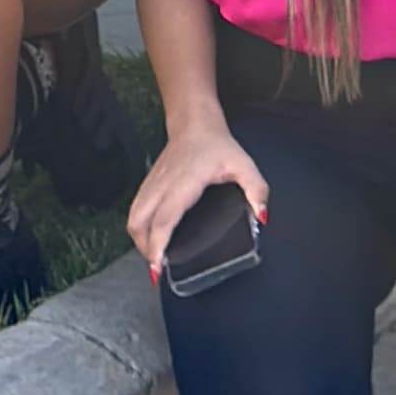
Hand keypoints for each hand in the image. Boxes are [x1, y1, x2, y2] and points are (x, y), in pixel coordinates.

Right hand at [128, 117, 267, 277]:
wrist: (194, 124)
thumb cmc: (217, 146)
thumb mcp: (244, 165)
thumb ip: (256, 190)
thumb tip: (261, 216)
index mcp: (184, 183)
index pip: (165, 218)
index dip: (158, 243)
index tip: (157, 265)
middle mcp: (163, 185)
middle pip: (140, 222)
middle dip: (145, 250)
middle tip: (158, 270)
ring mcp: (152, 184)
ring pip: (133, 217)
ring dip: (139, 241)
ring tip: (153, 259)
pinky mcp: (148, 184)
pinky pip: (135, 210)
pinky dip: (138, 229)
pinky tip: (149, 240)